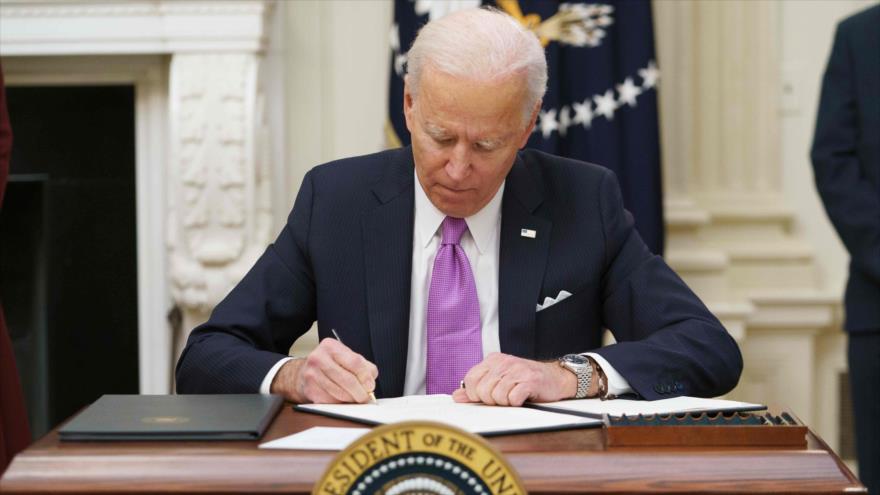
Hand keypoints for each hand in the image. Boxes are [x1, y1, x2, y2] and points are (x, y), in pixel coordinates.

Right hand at [271, 338, 377, 403]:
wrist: (303, 373)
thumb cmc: (330, 365)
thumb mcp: (345, 357)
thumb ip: (363, 366)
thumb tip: (371, 381)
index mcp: (330, 346)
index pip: (355, 362)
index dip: (365, 376)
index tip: (370, 385)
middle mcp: (318, 358)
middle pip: (348, 380)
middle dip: (360, 392)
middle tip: (365, 397)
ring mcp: (312, 375)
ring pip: (340, 393)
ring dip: (351, 399)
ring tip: (354, 397)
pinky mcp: (310, 390)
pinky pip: (331, 401)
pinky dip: (340, 403)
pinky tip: (341, 398)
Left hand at [451, 352, 575, 405]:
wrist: (555, 378)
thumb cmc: (525, 380)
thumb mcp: (499, 380)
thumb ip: (476, 388)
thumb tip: (457, 396)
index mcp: (493, 360)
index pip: (471, 379)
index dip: (475, 394)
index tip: (486, 397)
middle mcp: (504, 362)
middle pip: (483, 391)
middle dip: (491, 401)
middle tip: (504, 398)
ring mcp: (517, 370)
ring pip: (497, 397)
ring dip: (505, 403)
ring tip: (514, 396)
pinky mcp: (530, 381)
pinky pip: (513, 399)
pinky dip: (517, 403)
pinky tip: (523, 398)